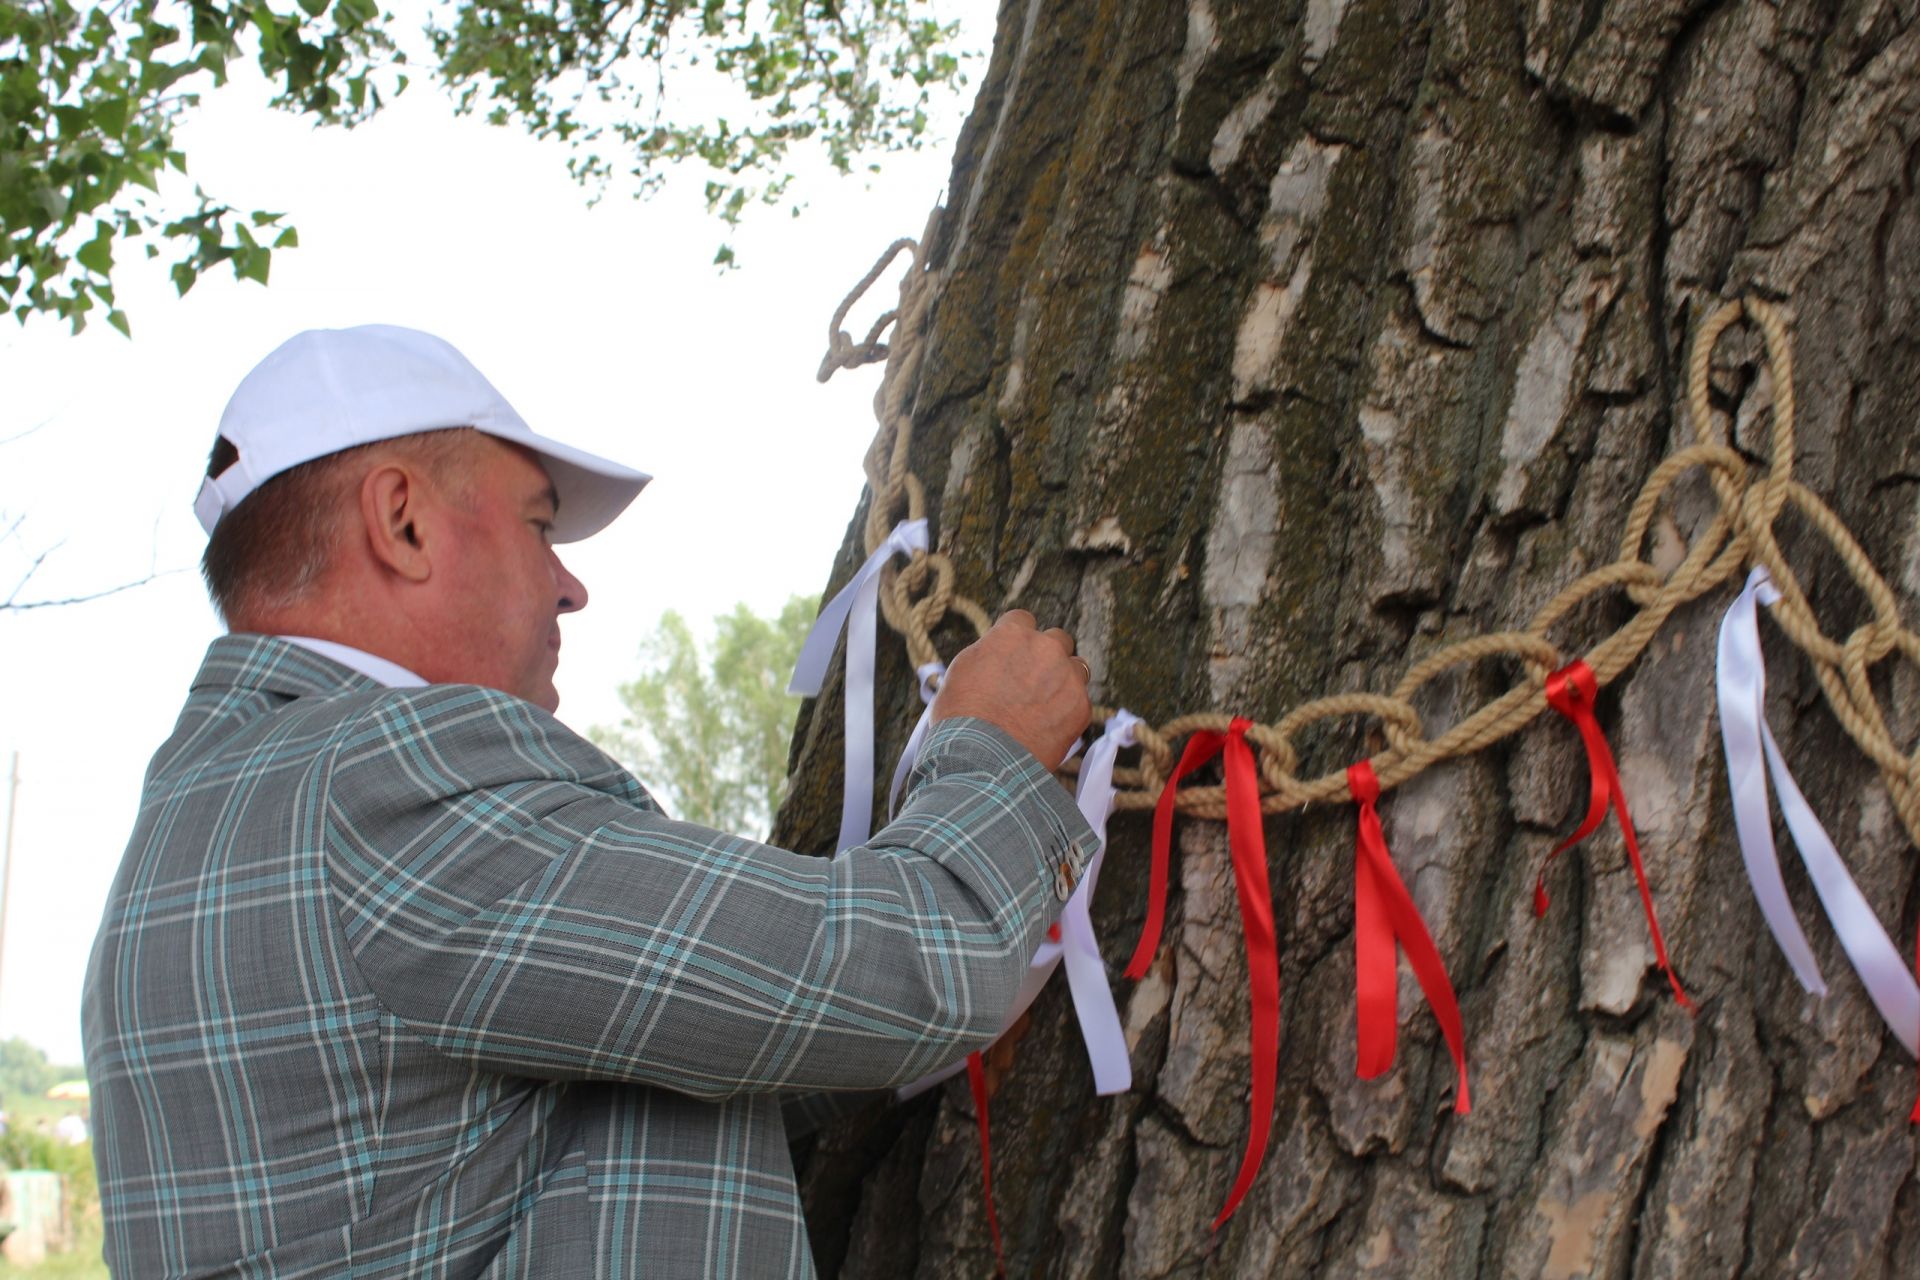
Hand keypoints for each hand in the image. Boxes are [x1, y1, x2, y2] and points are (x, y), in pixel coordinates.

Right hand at [931, 610, 1090, 766]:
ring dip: (1064, 680)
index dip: (1017, 640)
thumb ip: (989, 653)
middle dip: (1048, 656)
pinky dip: (1068, 712)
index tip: (1014, 655)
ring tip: (1044, 705)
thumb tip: (997, 653)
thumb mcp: (962, 670)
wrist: (982, 757)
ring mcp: (1068, 677)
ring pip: (1077, 668)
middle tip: (1033, 680)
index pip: (1023, 620)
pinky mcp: (1081, 707)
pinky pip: (1080, 702)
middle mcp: (1046, 648)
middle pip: (1057, 640)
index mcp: (1013, 634)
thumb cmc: (961, 716)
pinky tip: (1048, 728)